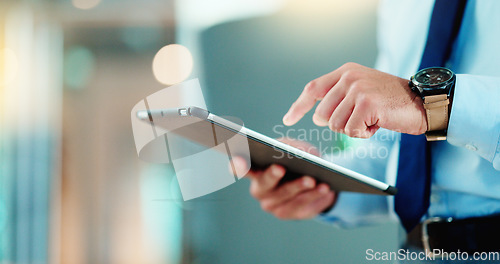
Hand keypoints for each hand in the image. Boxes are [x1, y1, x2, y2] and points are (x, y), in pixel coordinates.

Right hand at [233, 138, 335, 219]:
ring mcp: (274, 205)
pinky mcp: (291, 214)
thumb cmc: (299, 159)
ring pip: (286, 197)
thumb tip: (298, 151)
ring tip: (312, 180)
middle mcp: (260, 190)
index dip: (238, 165)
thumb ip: (293, 146)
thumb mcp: (296, 148)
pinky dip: (314, 197)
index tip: (239, 159)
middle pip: (263, 185)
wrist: (316, 179)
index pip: (240, 168)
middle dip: (271, 176)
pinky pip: (302, 207)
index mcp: (255, 170)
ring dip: (299, 188)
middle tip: (280, 168)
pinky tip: (324, 189)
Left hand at [283, 62, 426, 137]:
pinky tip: (378, 123)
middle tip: (360, 119)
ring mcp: (358, 89)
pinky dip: (364, 134)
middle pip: (323, 114)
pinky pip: (351, 131)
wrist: (422, 102)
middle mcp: (349, 77)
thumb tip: (316, 118)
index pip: (313, 88)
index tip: (288, 120)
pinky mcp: (367, 104)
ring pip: (336, 125)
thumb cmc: (391, 101)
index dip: (299, 106)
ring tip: (371, 119)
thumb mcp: (362, 91)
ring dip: (353, 129)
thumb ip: (339, 98)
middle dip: (338, 125)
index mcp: (346, 71)